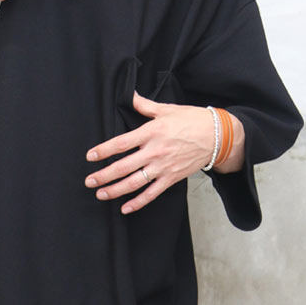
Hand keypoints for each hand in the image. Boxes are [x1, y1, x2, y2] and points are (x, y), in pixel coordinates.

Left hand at [85, 91, 216, 213]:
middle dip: (104, 175)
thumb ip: (146, 106)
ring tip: (101, 194)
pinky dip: (138, 202)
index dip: (104, 150)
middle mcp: (154, 151)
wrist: (216, 136)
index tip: (90, 156)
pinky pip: (152, 193)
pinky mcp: (171, 178)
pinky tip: (125, 208)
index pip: (121, 143)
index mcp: (151, 132)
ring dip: (115, 190)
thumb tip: (130, 96)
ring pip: (134, 182)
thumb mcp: (168, 109)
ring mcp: (163, 167)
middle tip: (89, 181)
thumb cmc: (192, 120)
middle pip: (123, 166)